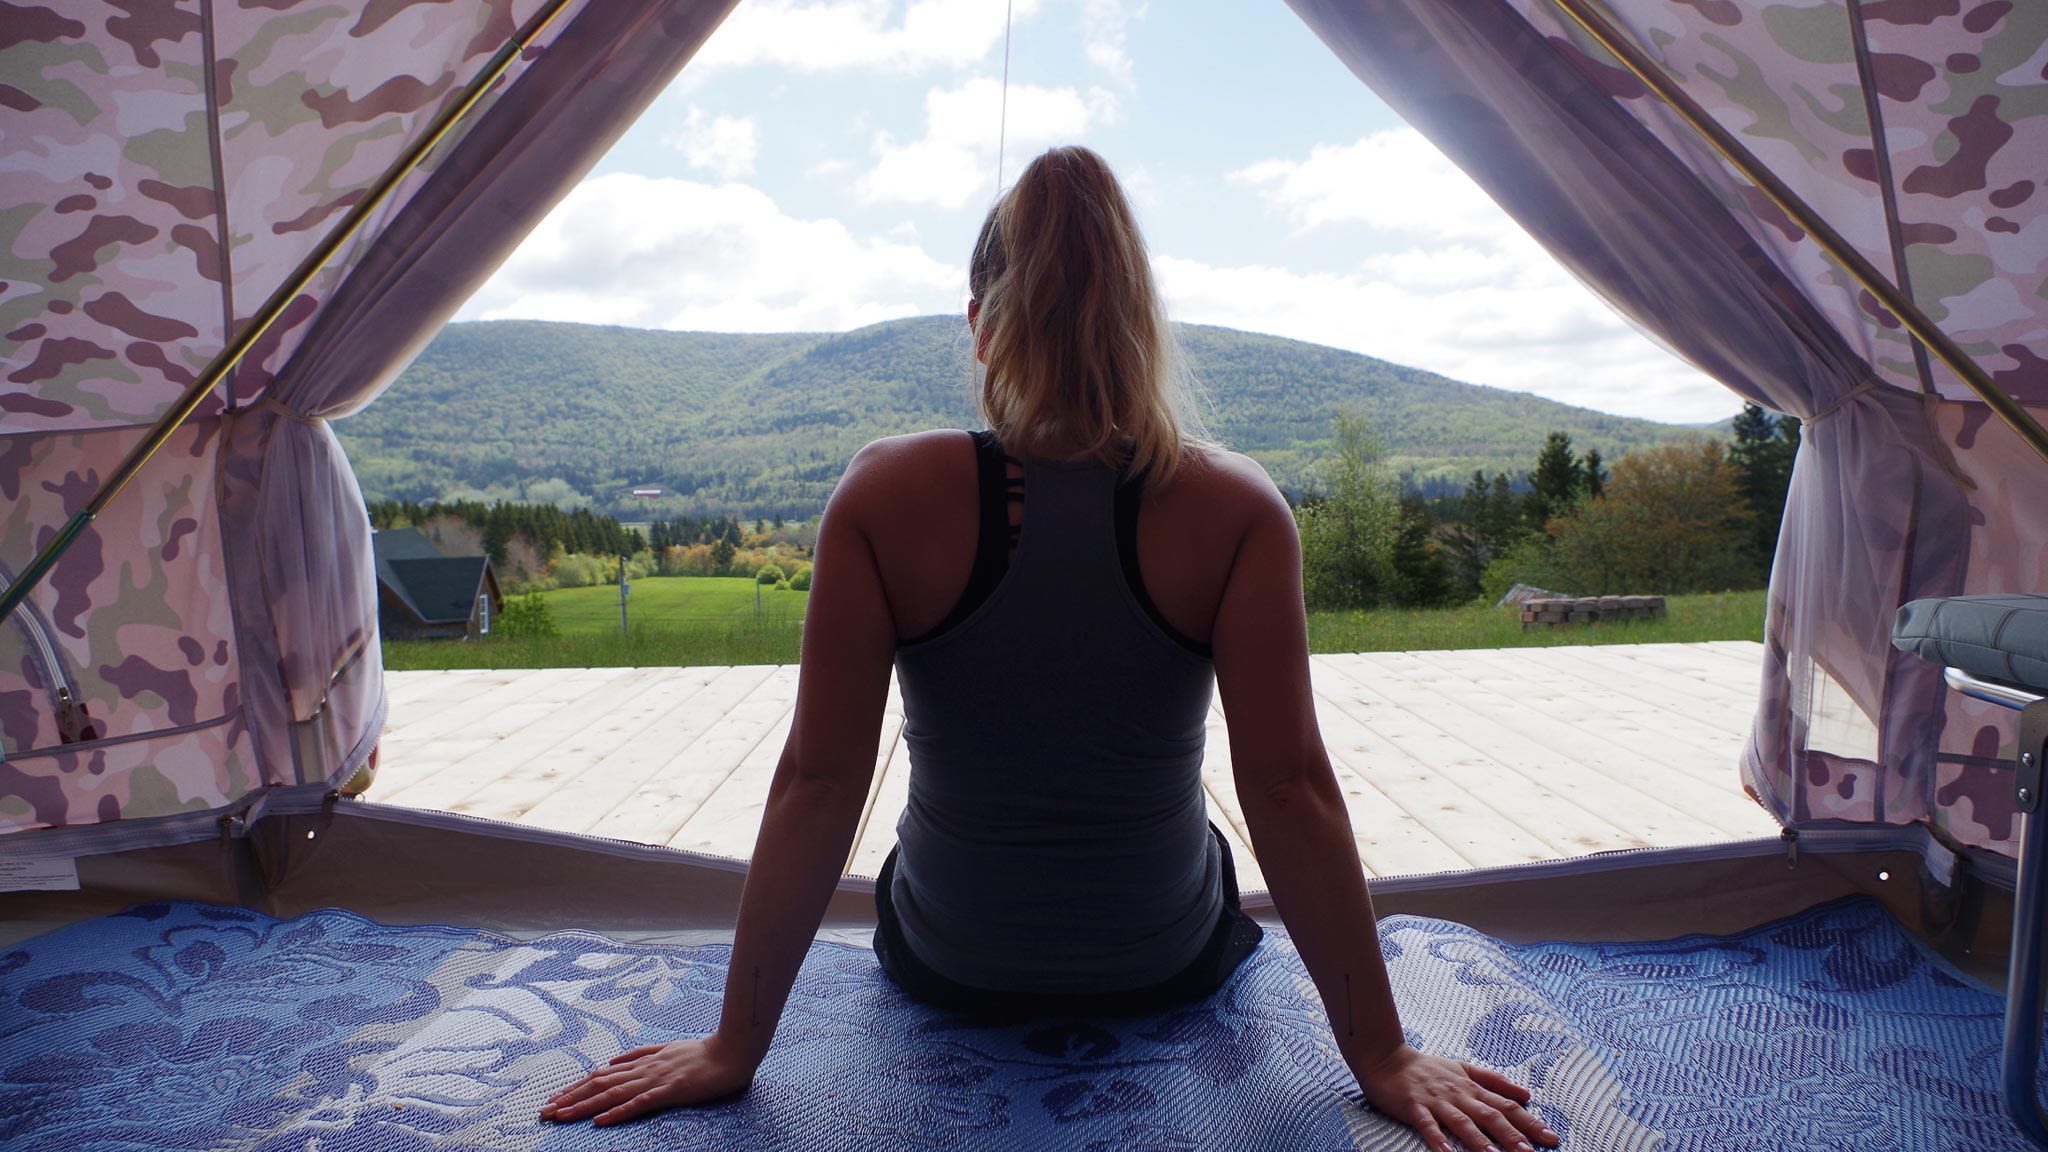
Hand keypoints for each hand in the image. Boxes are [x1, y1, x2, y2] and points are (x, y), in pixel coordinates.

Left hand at [539, 1034, 756, 1126]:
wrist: (732, 1050)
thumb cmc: (702, 1052)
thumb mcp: (666, 1048)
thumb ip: (639, 1054)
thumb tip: (613, 1061)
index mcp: (642, 1062)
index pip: (601, 1076)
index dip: (575, 1087)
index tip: (554, 1099)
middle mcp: (643, 1070)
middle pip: (599, 1085)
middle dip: (569, 1099)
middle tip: (544, 1111)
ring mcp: (656, 1079)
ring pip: (613, 1094)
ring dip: (584, 1106)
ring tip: (561, 1116)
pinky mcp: (670, 1091)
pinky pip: (640, 1104)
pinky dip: (618, 1112)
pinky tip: (600, 1121)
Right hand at [1353, 1043, 1559, 1151]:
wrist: (1387, 1058)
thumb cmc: (1428, 1068)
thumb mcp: (1465, 1069)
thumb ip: (1495, 1081)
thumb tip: (1526, 1095)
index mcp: (1472, 1087)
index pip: (1506, 1106)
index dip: (1529, 1122)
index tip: (1551, 1138)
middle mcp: (1459, 1095)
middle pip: (1490, 1116)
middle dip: (1512, 1136)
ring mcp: (1437, 1101)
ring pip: (1463, 1123)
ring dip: (1481, 1142)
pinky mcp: (1414, 1107)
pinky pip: (1428, 1126)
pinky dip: (1439, 1140)